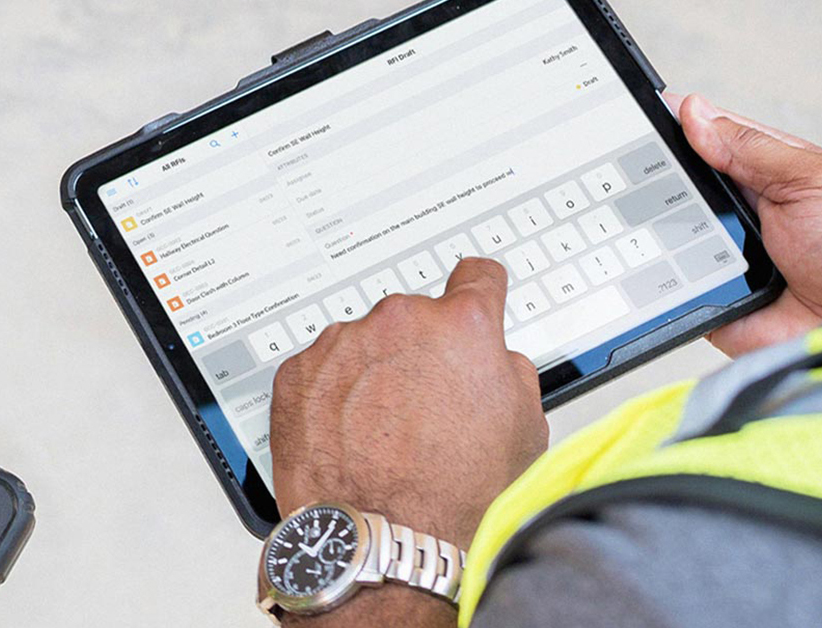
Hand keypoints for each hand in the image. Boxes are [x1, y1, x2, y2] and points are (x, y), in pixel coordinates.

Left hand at [270, 259, 547, 550]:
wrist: (387, 544)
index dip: (481, 291)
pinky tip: (349, 438)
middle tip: (425, 406)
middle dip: (420, 350)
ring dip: (373, 372)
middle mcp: (399, 321)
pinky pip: (321, 371)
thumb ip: (508, 369)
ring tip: (382, 433)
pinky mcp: (296, 374)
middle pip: (414, 318)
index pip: (476, 276)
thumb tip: (493, 358)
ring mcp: (342, 345)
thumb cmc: (456, 496)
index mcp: (462, 325)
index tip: (474, 293)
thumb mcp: (525, 427)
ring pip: (364, 344)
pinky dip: (332, 395)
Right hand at [665, 93, 821, 356]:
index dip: (681, 127)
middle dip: (660, 180)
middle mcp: (750, 214)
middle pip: (687, 189)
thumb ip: (752, 148)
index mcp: (775, 174)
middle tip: (631, 173)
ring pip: (674, 237)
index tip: (642, 115)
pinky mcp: (720, 303)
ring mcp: (731, 259)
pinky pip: (680, 290)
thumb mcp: (814, 178)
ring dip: (661, 232)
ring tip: (641, 221)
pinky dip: (668, 283)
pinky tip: (653, 271)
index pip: (716, 140)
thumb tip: (697, 113)